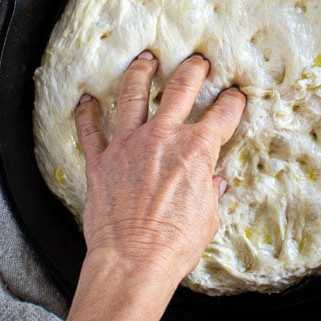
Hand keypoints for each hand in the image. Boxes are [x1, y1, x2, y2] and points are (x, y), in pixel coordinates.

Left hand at [74, 51, 245, 286]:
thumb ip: (210, 192)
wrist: (133, 261)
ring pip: (133, 94)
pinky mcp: (101, 161)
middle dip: (193, 70)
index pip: (222, 115)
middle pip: (180, 89)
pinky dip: (87, 113)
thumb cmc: (174, 245)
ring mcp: (129, 145)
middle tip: (198, 62)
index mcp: (197, 150)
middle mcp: (163, 138)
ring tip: (145, 59)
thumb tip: (214, 182)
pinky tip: (86, 99)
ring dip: (141, 72)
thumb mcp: (208, 217)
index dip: (232, 103)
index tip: (234, 97)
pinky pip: (90, 130)